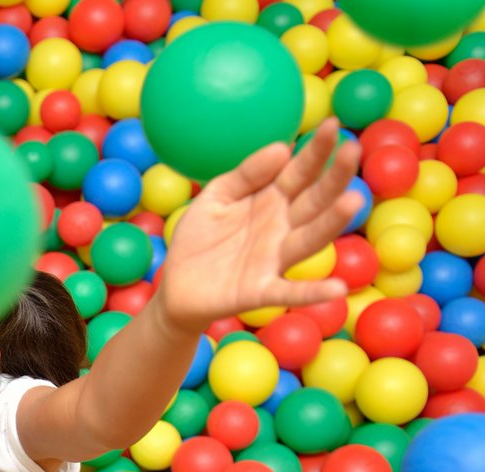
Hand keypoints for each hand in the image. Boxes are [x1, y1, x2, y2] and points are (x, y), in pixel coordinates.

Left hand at [155, 118, 362, 334]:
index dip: (316, 151)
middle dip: (334, 177)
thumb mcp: (216, 197)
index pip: (299, 172)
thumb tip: (281, 148)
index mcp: (270, 200)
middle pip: (313, 200)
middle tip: (353, 148)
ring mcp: (273, 259)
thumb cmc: (199, 238)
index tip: (333, 124)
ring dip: (331, 222)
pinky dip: (313, 291)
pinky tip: (337, 288)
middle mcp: (280, 228)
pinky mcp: (260, 290)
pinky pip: (290, 291)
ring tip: (352, 201)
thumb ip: (245, 174)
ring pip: (309, 238)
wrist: (175, 286)